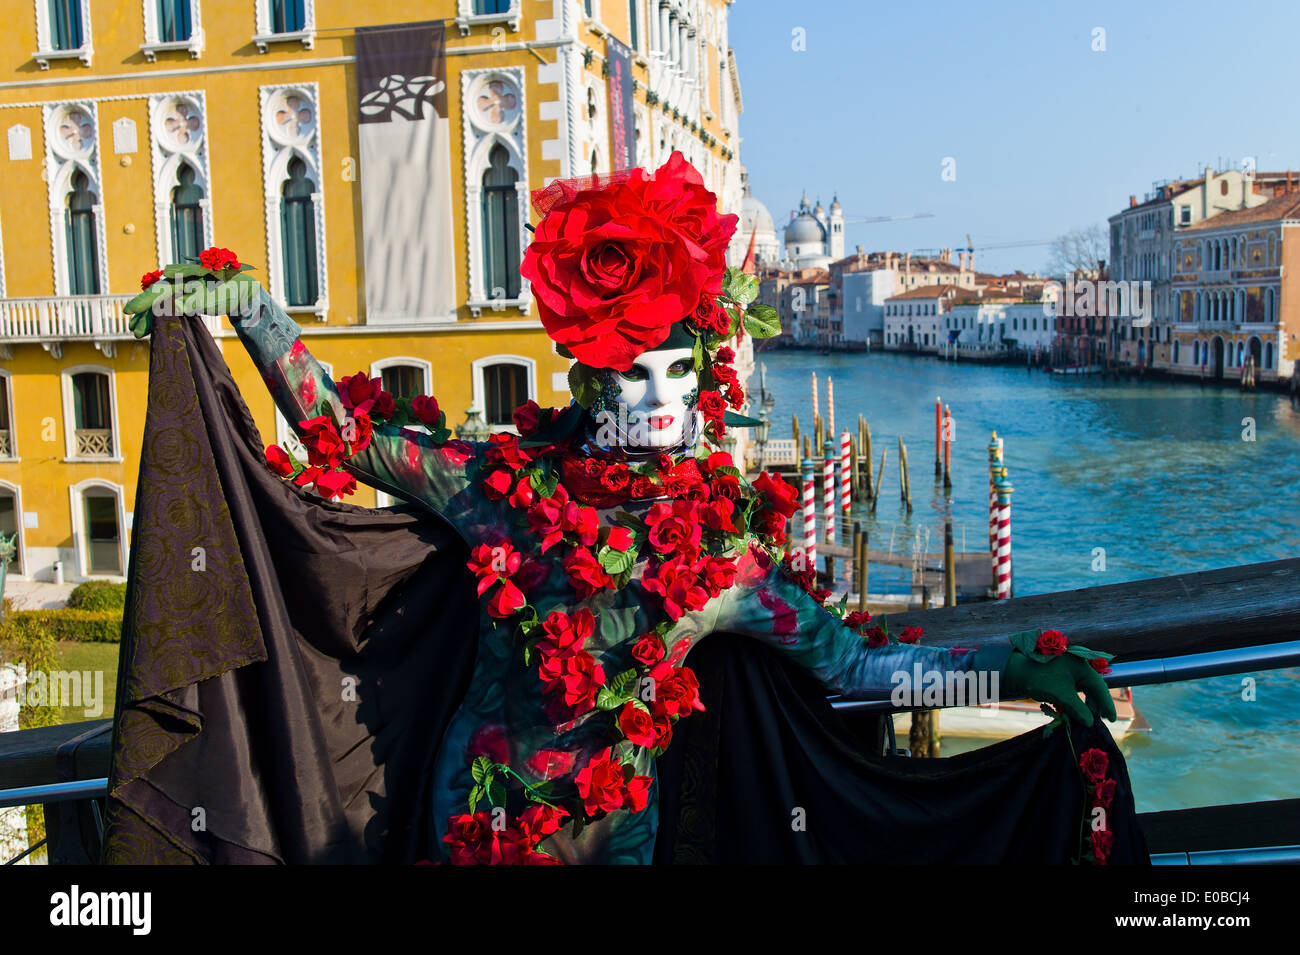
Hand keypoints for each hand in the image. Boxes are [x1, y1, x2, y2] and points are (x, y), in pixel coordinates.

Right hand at [124, 272, 261, 337]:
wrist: (239, 289)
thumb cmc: (228, 292)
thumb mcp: (213, 297)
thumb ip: (195, 301)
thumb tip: (177, 307)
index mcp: (183, 278)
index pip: (159, 290)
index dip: (143, 302)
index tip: (128, 311)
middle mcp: (178, 281)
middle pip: (155, 298)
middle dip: (144, 314)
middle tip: (134, 331)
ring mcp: (180, 288)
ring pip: (159, 303)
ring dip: (149, 317)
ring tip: (137, 332)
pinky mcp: (183, 296)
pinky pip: (166, 306)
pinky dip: (158, 316)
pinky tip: (151, 327)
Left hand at [1001, 650, 1115, 725]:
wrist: (1015, 672)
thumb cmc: (1039, 679)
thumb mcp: (1061, 695)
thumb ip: (1078, 708)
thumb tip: (1090, 722)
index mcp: (1080, 666)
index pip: (1099, 686)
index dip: (1106, 704)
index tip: (1111, 719)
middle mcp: (1076, 667)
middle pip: (1092, 688)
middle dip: (1095, 705)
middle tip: (1100, 721)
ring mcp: (1068, 672)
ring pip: (1082, 690)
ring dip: (1085, 705)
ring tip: (1087, 720)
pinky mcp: (1059, 677)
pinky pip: (1072, 691)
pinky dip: (1074, 702)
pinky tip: (1074, 713)